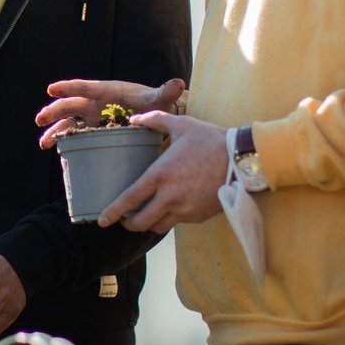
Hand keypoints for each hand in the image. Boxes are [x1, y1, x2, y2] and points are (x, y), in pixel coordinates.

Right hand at [36, 77, 184, 147]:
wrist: (158, 117)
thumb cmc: (156, 105)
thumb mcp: (158, 100)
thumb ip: (165, 92)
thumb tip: (178, 83)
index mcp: (108, 91)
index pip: (86, 88)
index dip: (69, 88)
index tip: (52, 89)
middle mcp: (96, 103)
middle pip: (71, 105)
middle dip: (55, 111)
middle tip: (40, 118)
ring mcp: (93, 117)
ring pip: (68, 121)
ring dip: (54, 129)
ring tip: (43, 142)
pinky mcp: (93, 130)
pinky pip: (74, 134)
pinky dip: (62, 139)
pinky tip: (52, 148)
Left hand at [97, 110, 228, 232]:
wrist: (242, 160)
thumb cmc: (211, 141)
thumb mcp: (182, 125)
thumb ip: (155, 120)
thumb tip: (136, 118)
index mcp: (161, 175)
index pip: (130, 199)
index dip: (113, 212)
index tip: (102, 220)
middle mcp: (170, 196)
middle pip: (141, 221)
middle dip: (128, 224)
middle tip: (123, 219)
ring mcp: (185, 209)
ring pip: (158, 227)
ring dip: (148, 224)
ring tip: (145, 216)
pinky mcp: (198, 215)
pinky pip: (177, 222)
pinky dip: (168, 219)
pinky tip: (169, 208)